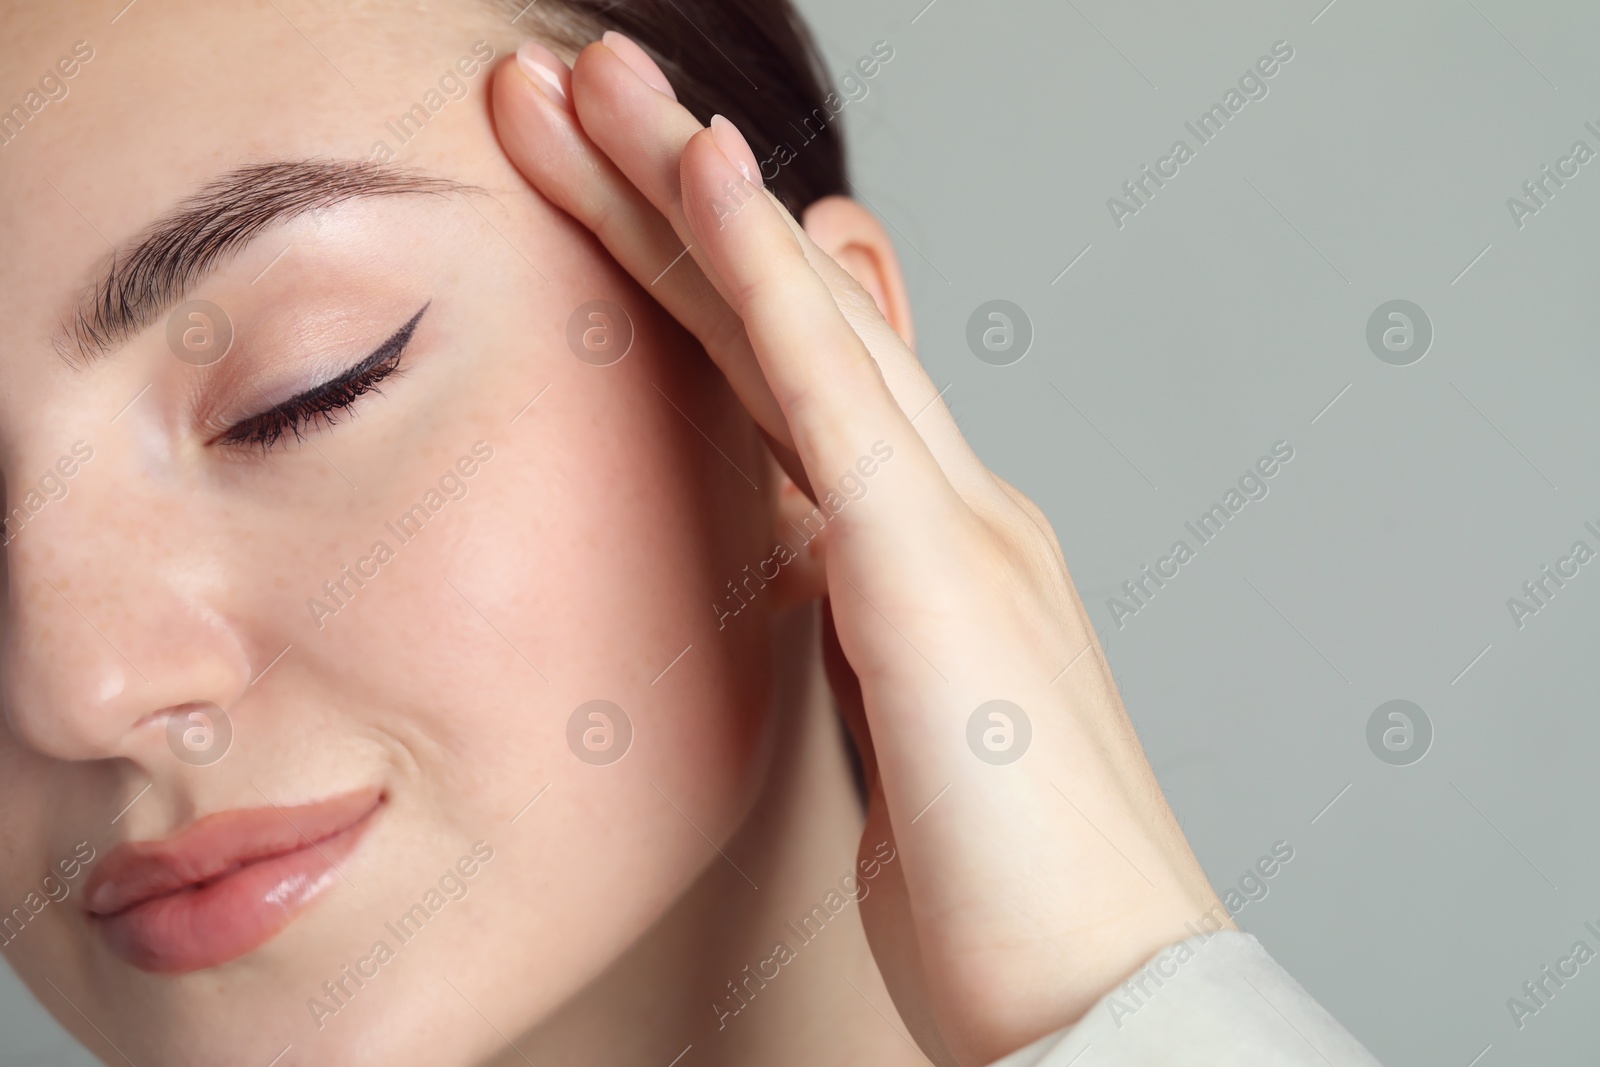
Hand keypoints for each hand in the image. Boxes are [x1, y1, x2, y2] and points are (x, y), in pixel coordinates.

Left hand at [491, 33, 1228, 1065]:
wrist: (1101, 999)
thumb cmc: (1002, 895)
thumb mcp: (896, 732)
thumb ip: (859, 624)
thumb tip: (811, 563)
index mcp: (926, 553)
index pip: (792, 378)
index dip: (701, 274)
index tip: (617, 192)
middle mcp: (950, 510)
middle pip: (790, 318)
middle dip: (677, 194)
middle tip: (584, 85)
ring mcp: (955, 528)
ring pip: (803, 323)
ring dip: (695, 193)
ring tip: (603, 83)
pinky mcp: (938, 579)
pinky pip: (837, 400)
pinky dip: (769, 282)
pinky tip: (706, 185)